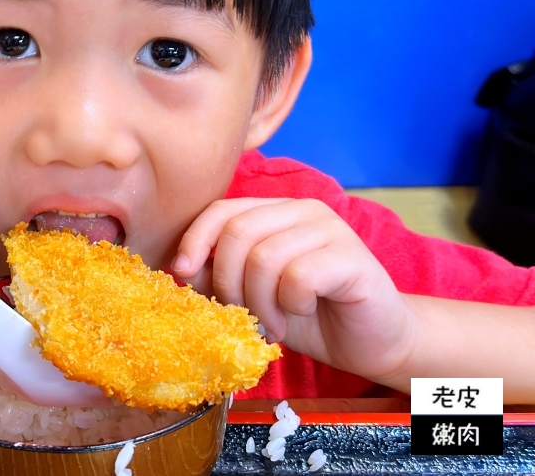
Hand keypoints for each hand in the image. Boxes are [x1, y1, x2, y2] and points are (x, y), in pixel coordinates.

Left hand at [170, 198, 418, 385]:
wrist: (371, 341)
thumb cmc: (309, 316)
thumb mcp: (252, 295)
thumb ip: (219, 276)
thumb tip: (181, 268)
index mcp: (275, 211)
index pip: (222, 210)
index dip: (195, 240)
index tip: (181, 273)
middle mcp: (302, 210)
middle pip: (238, 232)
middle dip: (228, 283)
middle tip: (242, 316)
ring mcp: (331, 228)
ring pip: (264, 257)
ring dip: (260, 303)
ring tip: (273, 324)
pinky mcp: (352, 256)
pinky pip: (298, 276)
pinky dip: (290, 304)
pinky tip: (302, 314)